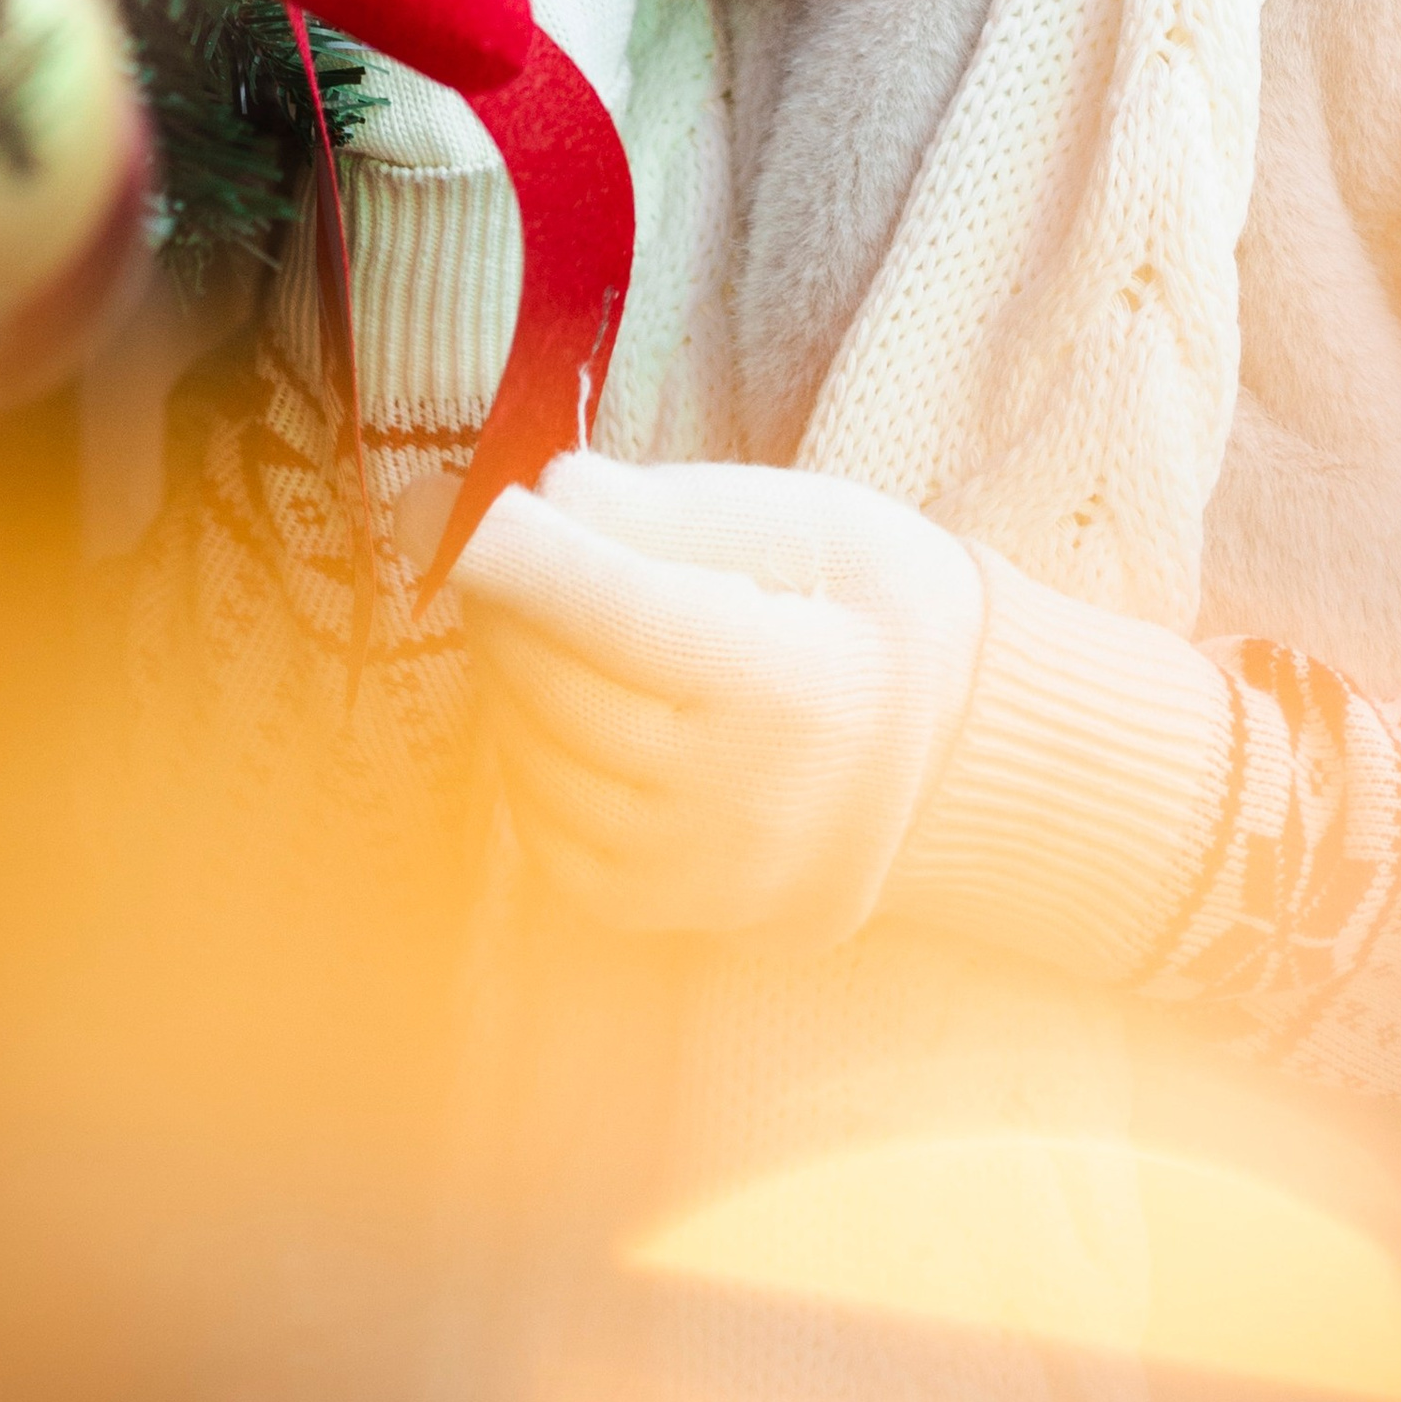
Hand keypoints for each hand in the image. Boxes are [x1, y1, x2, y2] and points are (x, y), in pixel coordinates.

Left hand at [457, 452, 986, 939]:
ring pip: (535, 758)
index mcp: (791, 684)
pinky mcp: (666, 908)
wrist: (956, 758)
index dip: (516, 554)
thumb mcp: (810, 524)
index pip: (616, 612)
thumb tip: (549, 493)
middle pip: (557, 684)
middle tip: (497, 537)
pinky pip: (543, 831)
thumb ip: (676, 511)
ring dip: (510, 676)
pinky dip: (526, 757)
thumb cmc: (876, 612)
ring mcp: (699, 868)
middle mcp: (741, 796)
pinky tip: (559, 703)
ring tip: (544, 616)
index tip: (444, 503)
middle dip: (502, 599)